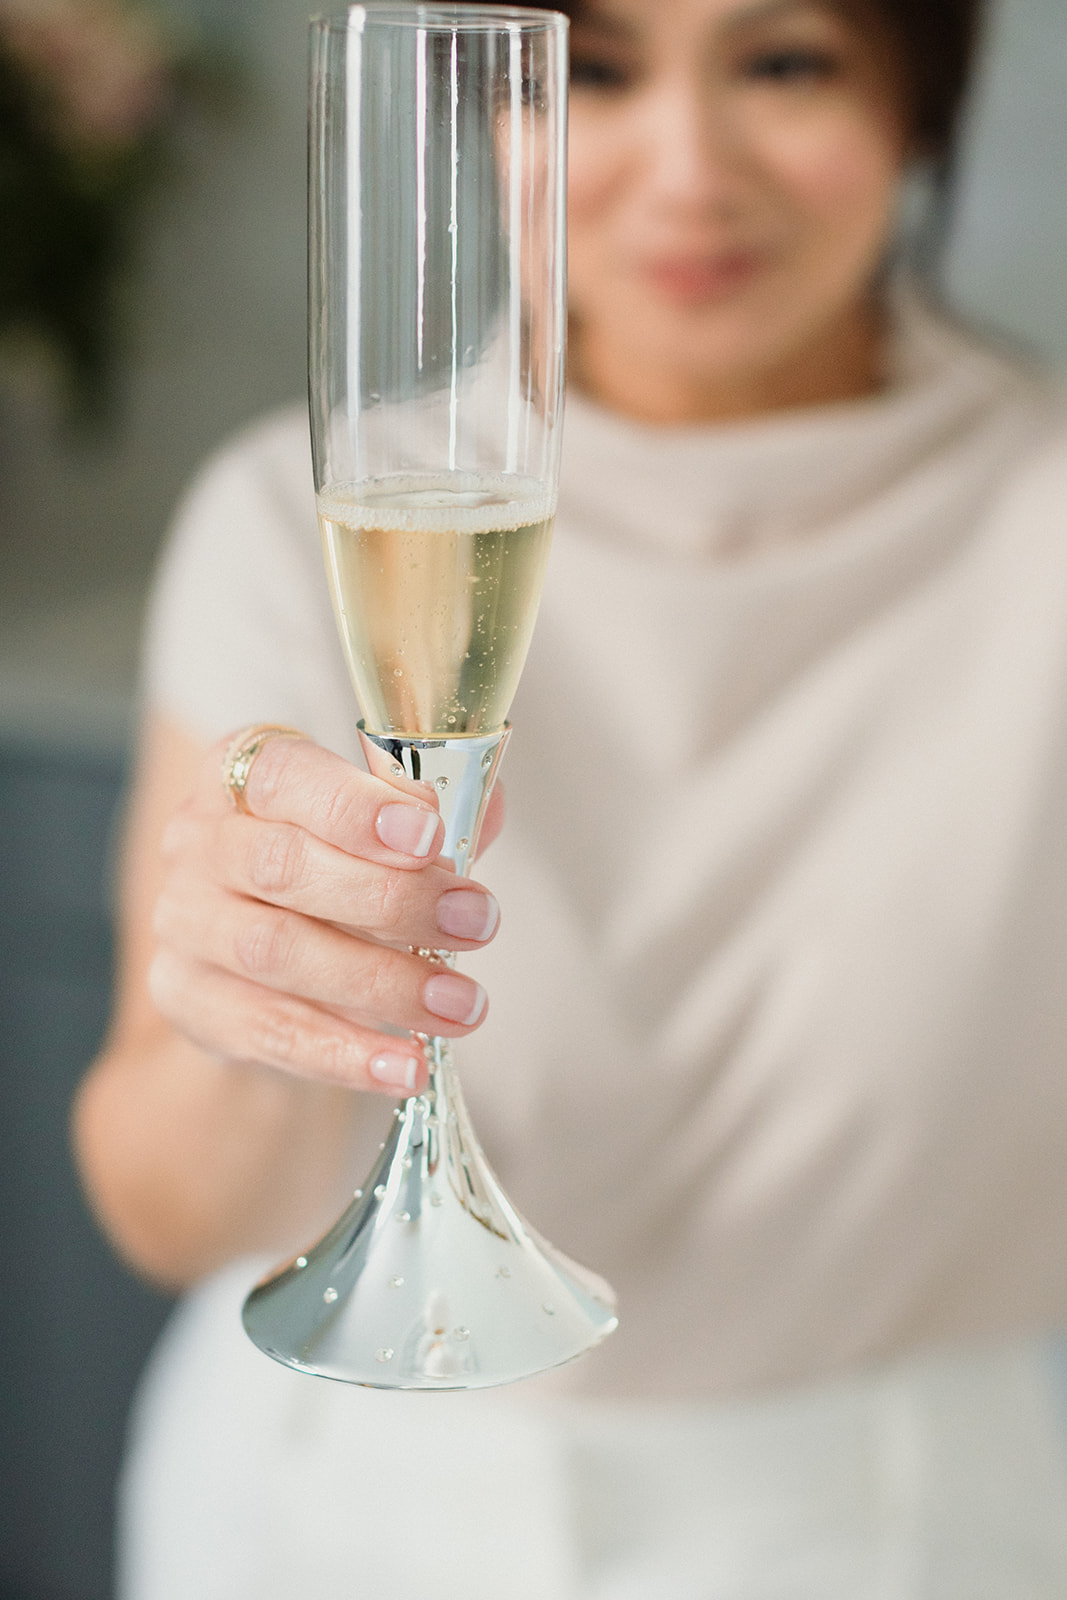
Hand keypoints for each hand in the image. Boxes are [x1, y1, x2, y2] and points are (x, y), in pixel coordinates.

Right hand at [148, 733, 501, 1097]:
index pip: (286, 777)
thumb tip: (486, 808)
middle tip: (476, 924)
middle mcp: (200, 839)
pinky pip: (269, 1032)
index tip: (431, 837)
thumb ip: (432, 820)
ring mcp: (185, 922)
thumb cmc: (333, 873)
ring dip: (382, 982)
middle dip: (392, 898)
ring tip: (460, 1004)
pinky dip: (345, 1053)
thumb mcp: (380, 832)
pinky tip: (407, 1066)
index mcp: (243, 770)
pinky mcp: (188, 999)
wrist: (263, 966)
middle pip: (284, 866)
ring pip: (276, 952)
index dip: (356, 807)